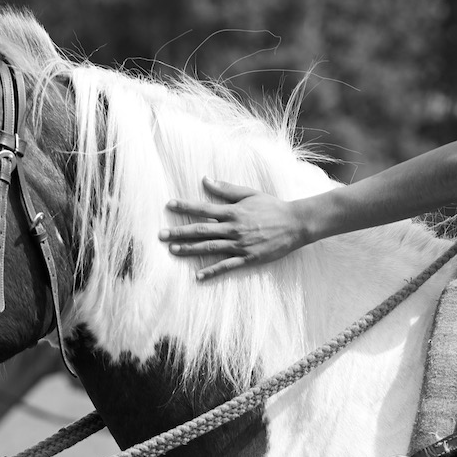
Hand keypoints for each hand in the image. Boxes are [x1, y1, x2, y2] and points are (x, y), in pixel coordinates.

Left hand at [159, 178, 308, 280]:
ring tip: (172, 250)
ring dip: (190, 250)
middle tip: (161, 235)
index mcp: (233, 211)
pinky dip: (212, 271)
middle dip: (179, 232)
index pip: (204, 209)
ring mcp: (240, 244)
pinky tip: (198, 276)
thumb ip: (226, 189)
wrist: (295, 224)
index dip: (185, 207)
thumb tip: (206, 179)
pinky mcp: (248, 257)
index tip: (169, 206)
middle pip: (201, 230)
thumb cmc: (272, 206)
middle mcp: (233, 228)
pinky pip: (227, 265)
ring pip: (210, 248)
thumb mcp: (249, 193)